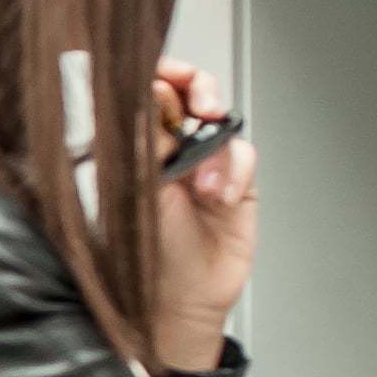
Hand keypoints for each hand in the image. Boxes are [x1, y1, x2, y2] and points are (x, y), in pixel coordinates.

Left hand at [144, 57, 254, 371]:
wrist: (177, 300)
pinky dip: (234, 171)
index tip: (158, 79)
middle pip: (188, 91)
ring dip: (214, 135)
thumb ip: (143, 141)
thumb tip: (147, 94)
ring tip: (203, 163)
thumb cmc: (140, 252)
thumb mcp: (133, 189)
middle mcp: (171, 146)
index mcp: (135, 143)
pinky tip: (219, 196)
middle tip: (197, 101)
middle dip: (194, 85)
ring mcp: (207, 161)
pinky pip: (244, 155)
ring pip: (220, 118)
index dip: (156, 76)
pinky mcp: (237, 181)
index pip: (146, 90)